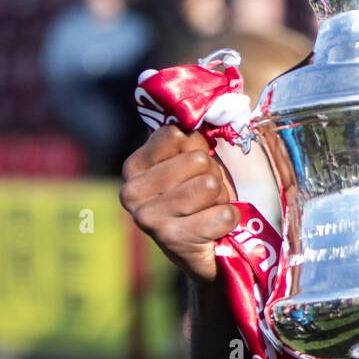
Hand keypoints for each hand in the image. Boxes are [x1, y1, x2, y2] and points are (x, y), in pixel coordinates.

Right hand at [120, 125, 239, 284]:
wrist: (209, 256)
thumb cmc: (203, 202)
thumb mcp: (196, 163)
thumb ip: (192, 135)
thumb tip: (209, 102)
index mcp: (135, 166)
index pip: (178, 134)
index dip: (200, 150)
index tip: (194, 171)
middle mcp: (131, 190)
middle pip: (199, 160)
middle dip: (213, 179)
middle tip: (205, 199)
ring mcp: (147, 216)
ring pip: (210, 185)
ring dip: (220, 201)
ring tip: (208, 214)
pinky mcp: (171, 239)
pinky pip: (222, 214)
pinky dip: (228, 221)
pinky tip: (214, 231)